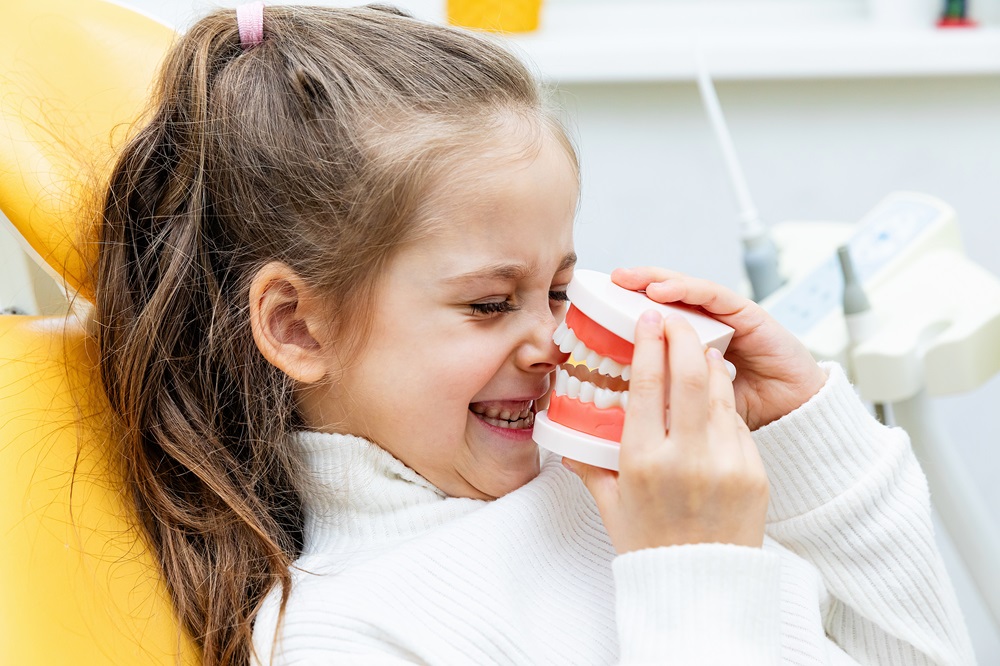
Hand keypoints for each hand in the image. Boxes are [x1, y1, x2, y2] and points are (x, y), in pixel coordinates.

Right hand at [564, 310, 767, 552]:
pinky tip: (716, 392)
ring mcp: (726, 462)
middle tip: (675, 320)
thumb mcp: (611, 504)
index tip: (648, 319)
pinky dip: (724, 401)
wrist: (702, 590)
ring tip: (698, 348)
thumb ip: (589, 465)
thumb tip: (568, 439)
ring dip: (708, 363)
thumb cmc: (649, 546)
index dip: (649, 343)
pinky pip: (737, 423)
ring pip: (720, 392)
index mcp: (644, 461)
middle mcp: (686, 457)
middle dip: (683, 336)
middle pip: (690, 374)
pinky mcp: (754, 471)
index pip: (648, 384)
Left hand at [612, 266, 825, 430]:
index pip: (652, 324)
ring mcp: (725, 318)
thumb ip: (660, 402)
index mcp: (686, 349)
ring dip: (654, 280)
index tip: (592, 312)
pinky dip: (686, 289)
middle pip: (664, 301)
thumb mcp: (689, 409)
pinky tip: (661, 290)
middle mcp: (704, 326)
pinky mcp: (747, 314)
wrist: (794, 416)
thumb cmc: (743, 414)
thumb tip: (606, 418)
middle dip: (634, 288)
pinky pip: (713, 296)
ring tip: (628, 279)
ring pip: (684, 291)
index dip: (624, 314)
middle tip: (608, 281)